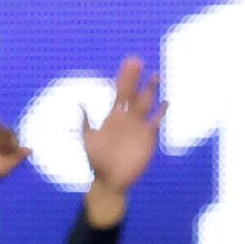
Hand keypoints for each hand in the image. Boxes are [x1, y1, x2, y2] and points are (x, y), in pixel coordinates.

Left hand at [81, 57, 164, 223]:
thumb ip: (86, 122)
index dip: (125, 77)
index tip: (130, 63)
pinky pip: (156, 122)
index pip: (121, 92)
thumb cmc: (97, 161)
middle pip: (133, 93)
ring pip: (146, 104)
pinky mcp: (148, 139)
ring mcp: (138, 127)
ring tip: (155, 75)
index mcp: (113, 116)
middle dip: (136, 79)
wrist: (110, 181)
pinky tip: (165, 103)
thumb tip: (79, 102)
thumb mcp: (88, 140)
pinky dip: (160, 113)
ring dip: (150, 90)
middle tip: (138, 62)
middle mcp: (127, 118)